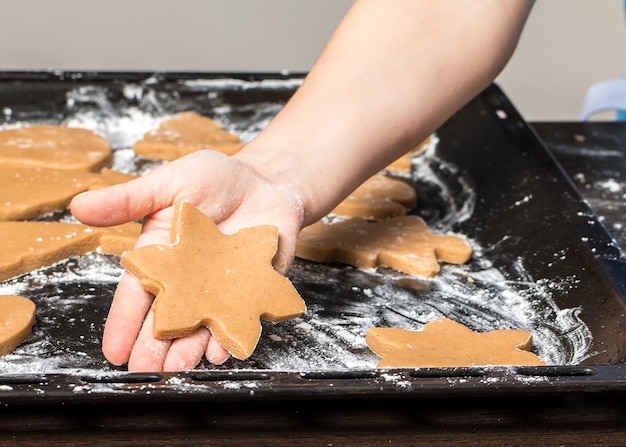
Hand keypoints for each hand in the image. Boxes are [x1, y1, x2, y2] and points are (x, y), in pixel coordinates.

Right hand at [70, 150, 304, 371]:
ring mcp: (222, 288)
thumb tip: (78, 205)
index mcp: (162, 257)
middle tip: (144, 371)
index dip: (124, 322)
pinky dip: (233, 333)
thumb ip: (129, 199)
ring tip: (178, 368)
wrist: (267, 180)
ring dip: (190, 348)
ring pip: (202, 325)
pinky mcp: (255, 289)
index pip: (138, 294)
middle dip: (154, 346)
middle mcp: (190, 280)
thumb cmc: (216, 179)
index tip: (114, 351)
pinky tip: (222, 350)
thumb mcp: (169, 183)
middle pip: (168, 318)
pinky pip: (243, 316)